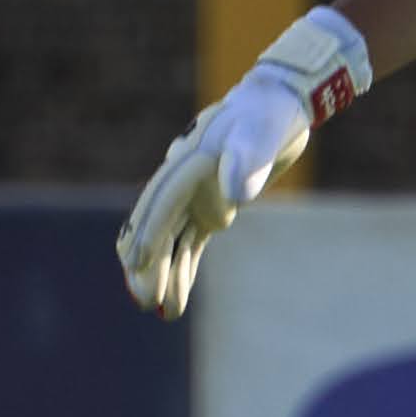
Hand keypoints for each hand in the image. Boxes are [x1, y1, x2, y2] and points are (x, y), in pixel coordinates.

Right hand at [117, 7, 371, 317]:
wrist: (280, 103)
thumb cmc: (270, 116)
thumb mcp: (263, 134)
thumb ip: (248, 161)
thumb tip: (235, 193)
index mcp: (190, 160)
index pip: (162, 201)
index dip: (148, 233)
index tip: (135, 263)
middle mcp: (184, 180)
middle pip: (157, 226)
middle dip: (148, 264)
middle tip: (145, 302)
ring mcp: (195, 195)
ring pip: (170, 240)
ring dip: (164, 274)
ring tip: (163, 312)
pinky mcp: (209, 206)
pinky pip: (189, 243)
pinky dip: (182, 269)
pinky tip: (177, 299)